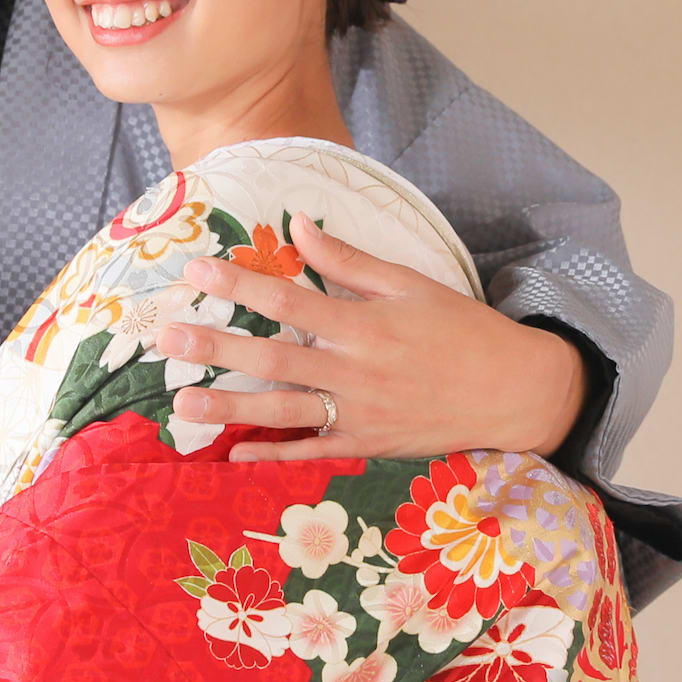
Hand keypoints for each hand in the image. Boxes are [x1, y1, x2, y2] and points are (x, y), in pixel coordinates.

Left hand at [159, 222, 586, 463]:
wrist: (513, 392)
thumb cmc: (462, 330)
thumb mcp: (411, 285)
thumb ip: (350, 260)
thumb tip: (299, 225)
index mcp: (366, 325)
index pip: (290, 300)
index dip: (240, 284)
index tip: (197, 272)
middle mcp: (357, 372)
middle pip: (274, 359)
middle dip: (217, 347)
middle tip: (168, 338)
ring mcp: (361, 414)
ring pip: (283, 411)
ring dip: (231, 407)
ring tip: (184, 402)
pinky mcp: (368, 445)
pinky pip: (312, 453)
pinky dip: (273, 456)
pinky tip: (235, 454)